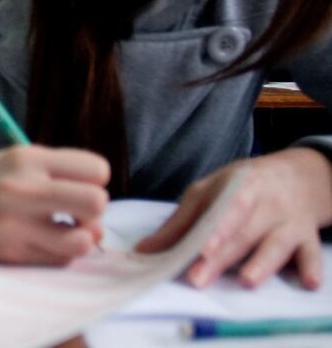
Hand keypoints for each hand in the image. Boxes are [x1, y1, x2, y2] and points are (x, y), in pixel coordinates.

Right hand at [0, 145, 109, 263]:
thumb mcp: (18, 159)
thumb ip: (59, 175)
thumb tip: (99, 214)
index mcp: (29, 158)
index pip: (96, 169)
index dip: (96, 181)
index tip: (79, 185)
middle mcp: (23, 187)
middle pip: (95, 202)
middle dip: (94, 211)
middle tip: (77, 213)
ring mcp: (15, 223)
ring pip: (82, 240)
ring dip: (82, 238)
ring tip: (66, 232)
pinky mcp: (9, 252)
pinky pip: (59, 260)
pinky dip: (61, 253)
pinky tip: (45, 243)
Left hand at [136, 148, 331, 288]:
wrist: (298, 174)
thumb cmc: (242, 186)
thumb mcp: (209, 192)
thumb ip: (181, 223)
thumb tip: (143, 250)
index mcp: (238, 188)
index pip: (224, 209)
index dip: (212, 229)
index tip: (198, 248)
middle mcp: (265, 204)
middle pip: (242, 233)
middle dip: (221, 257)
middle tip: (199, 279)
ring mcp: (289, 221)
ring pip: (276, 243)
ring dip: (263, 262)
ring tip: (248, 281)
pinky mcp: (308, 238)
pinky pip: (312, 253)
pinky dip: (312, 267)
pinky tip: (309, 282)